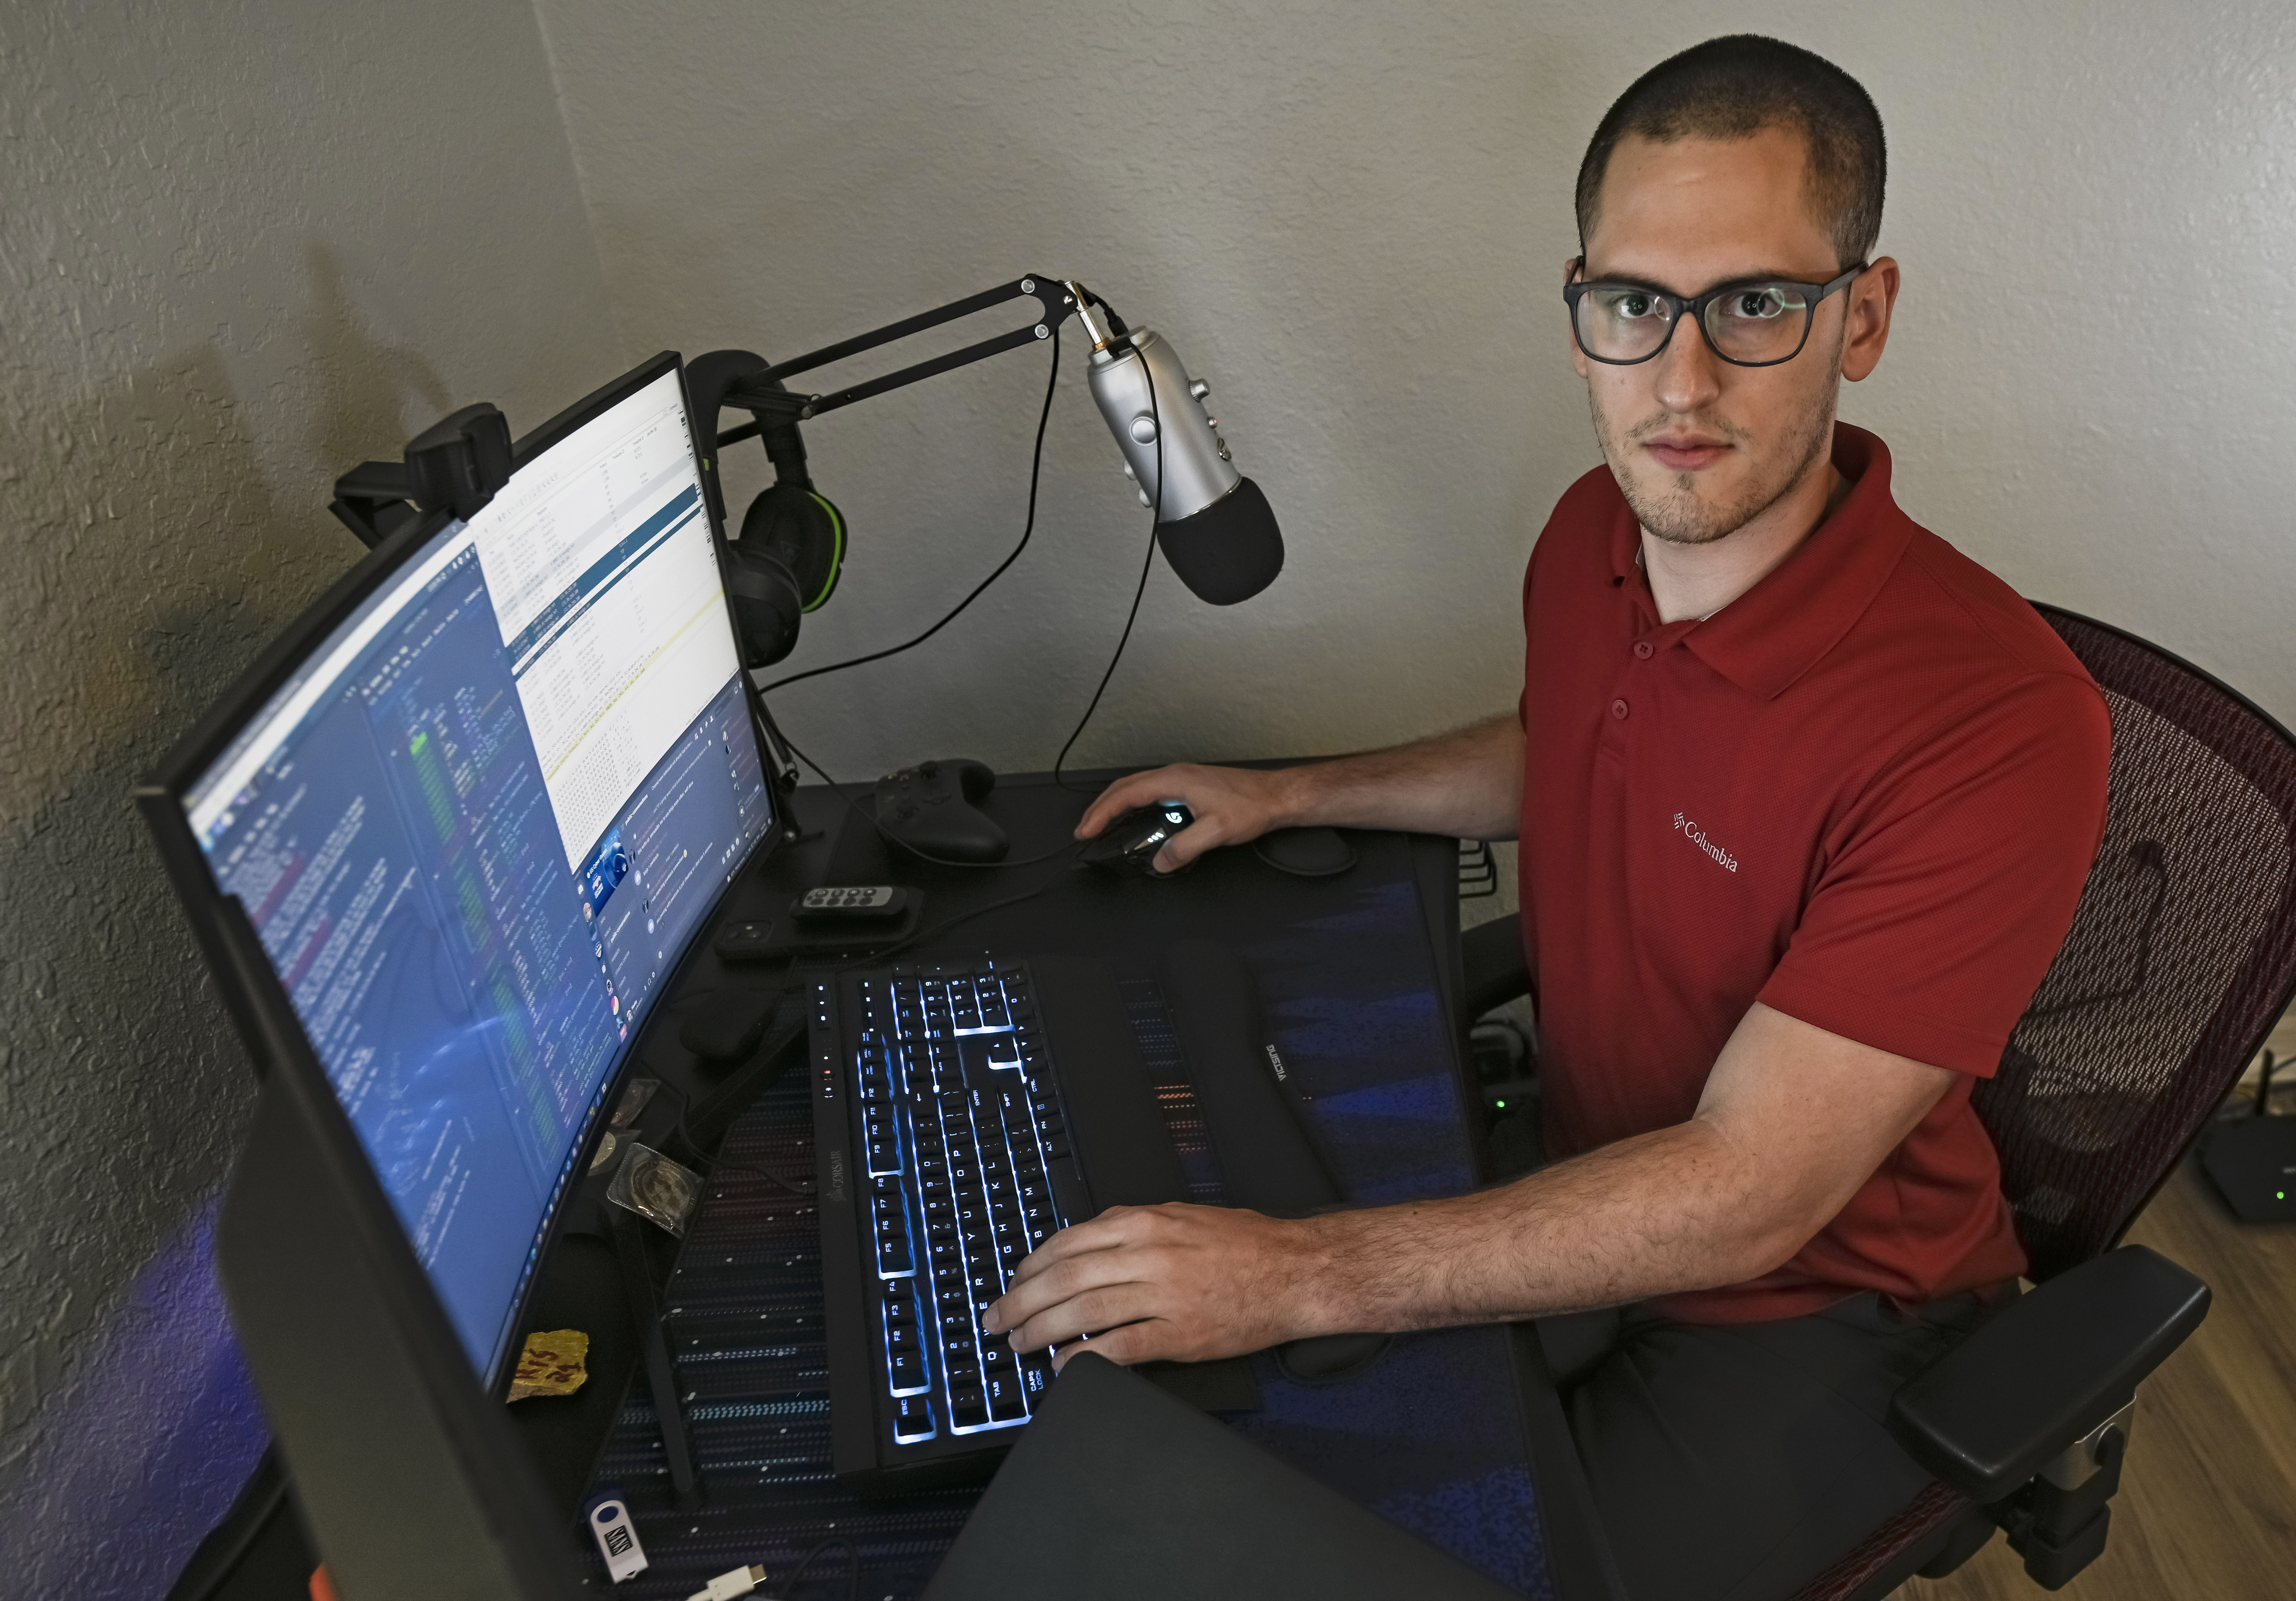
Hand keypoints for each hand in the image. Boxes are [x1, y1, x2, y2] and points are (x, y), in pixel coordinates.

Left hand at [982, 1203, 1333, 1369]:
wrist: (1296, 1271)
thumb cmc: (1244, 1244)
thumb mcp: (1181, 1216)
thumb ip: (1132, 1227)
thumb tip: (1084, 1246)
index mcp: (1144, 1222)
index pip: (1067, 1244)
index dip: (1030, 1267)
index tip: (1013, 1284)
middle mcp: (1147, 1253)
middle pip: (1064, 1278)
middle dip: (1021, 1301)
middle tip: (997, 1320)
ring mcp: (1163, 1294)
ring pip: (1083, 1312)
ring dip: (1042, 1330)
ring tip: (1020, 1343)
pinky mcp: (1180, 1334)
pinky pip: (1120, 1347)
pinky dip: (1085, 1358)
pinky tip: (1064, 1367)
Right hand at [1075, 764, 1293, 872]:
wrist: (1276, 795)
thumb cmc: (1251, 806)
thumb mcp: (1216, 832)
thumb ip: (1184, 847)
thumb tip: (1159, 862)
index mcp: (1175, 780)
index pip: (1126, 795)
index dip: (1102, 813)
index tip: (1086, 830)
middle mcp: (1175, 774)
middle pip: (1126, 787)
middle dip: (1101, 808)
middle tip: (1084, 829)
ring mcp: (1182, 778)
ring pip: (1137, 788)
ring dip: (1116, 805)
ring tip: (1102, 824)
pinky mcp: (1190, 785)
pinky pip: (1151, 791)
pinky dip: (1134, 804)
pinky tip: (1135, 818)